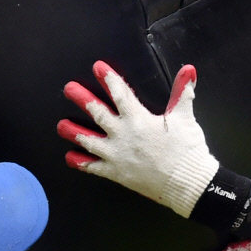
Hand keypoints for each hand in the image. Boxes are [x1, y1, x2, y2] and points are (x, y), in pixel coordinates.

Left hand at [58, 61, 218, 217]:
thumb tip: (188, 70)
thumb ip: (182, 92)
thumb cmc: (187, 150)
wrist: (188, 183)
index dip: (109, 79)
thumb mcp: (185, 117)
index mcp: (138, 119)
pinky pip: (94, 167)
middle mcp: (123, 135)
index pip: (120, 94)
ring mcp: (117, 155)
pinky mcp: (117, 173)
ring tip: (61, 125)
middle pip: (98, 113)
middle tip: (69, 89)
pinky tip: (70, 157)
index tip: (98, 68)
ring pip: (90, 140)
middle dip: (82, 99)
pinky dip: (81, 162)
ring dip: (74, 132)